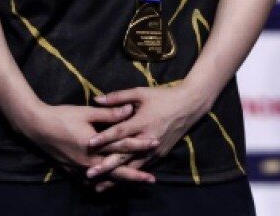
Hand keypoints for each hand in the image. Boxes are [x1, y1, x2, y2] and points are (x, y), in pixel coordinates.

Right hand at [21, 102, 158, 187]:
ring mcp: (80, 170)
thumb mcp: (86, 112)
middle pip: (117, 170)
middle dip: (136, 174)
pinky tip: (111, 186)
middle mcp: (89, 162)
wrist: (37, 128)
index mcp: (94, 145)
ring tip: (136, 184)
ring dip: (122, 182)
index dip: (140, 144)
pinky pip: (92, 183)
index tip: (155, 143)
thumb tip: (129, 110)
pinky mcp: (73, 172)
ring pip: (105, 180)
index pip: (122, 145)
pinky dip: (103, 185)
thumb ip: (109, 113)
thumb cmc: (62, 116)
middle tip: (151, 179)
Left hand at [86, 85, 210, 176]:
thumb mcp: (141, 93)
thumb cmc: (163, 96)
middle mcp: (147, 138)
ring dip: (117, 176)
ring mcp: (154, 149)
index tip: (89, 144)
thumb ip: (118, 97)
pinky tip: (119, 181)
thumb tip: (97, 99)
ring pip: (133, 166)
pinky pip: (143, 166)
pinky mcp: (160, 154)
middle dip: (106, 165)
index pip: (120, 132)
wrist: (189, 105)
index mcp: (142, 122)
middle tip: (90, 173)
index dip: (104, 138)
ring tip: (101, 185)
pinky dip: (130, 175)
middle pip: (124, 155)